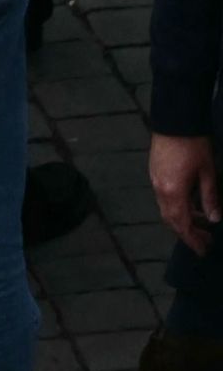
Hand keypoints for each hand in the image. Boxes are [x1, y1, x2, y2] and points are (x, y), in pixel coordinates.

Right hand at [149, 133, 219, 254]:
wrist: (175, 120)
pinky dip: (178, 208)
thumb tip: (214, 219)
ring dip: (183, 220)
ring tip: (201, 223)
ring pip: (168, 211)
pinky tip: (190, 205)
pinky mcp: (155, 175)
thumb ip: (210, 197)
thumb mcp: (207, 171)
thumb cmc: (193, 143)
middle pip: (172, 221)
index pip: (183, 225)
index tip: (203, 250)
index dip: (193, 239)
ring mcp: (155, 183)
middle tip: (205, 241)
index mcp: (173, 193)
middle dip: (188, 233)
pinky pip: (165, 200)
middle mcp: (160, 192)